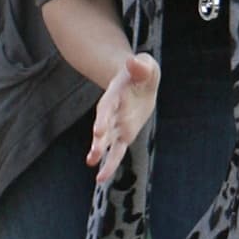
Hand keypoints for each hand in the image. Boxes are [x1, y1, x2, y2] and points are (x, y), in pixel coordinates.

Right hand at [87, 53, 160, 183]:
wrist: (137, 82)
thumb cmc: (142, 72)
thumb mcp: (146, 66)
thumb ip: (140, 65)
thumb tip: (134, 60)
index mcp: (116, 94)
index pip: (108, 105)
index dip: (104, 117)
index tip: (98, 129)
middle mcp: (113, 111)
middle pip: (105, 124)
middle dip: (100, 136)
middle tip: (95, 148)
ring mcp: (116, 125)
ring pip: (107, 141)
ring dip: (100, 151)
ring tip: (91, 162)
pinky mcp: (123, 135)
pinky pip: (117, 152)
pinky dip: (109, 164)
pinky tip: (101, 178)